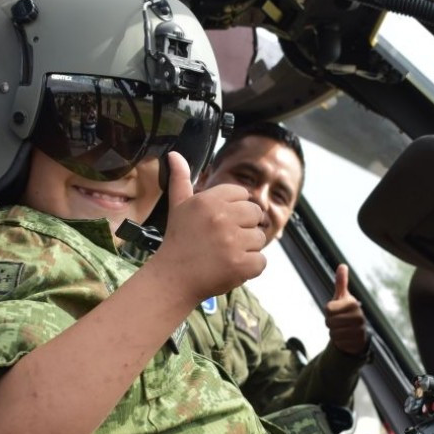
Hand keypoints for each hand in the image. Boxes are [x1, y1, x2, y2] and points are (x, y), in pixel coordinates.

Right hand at [152, 152, 266, 302]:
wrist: (172, 279)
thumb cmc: (178, 241)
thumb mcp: (178, 207)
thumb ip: (180, 179)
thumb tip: (174, 155)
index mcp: (209, 200)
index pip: (242, 194)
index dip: (234, 210)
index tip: (220, 223)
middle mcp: (222, 218)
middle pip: (255, 214)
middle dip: (244, 227)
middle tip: (224, 240)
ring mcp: (233, 242)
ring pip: (259, 238)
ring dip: (247, 249)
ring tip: (224, 255)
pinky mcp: (242, 265)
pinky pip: (261, 261)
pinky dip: (250, 268)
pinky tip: (230, 268)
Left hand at [326, 264, 367, 355]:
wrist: (357, 331)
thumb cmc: (346, 312)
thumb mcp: (342, 297)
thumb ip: (341, 282)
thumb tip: (342, 265)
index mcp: (353, 303)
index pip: (328, 308)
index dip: (328, 311)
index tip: (336, 310)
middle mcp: (359, 316)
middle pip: (329, 322)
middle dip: (330, 323)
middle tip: (339, 321)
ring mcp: (360, 330)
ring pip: (333, 333)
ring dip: (334, 332)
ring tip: (343, 329)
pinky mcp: (358, 343)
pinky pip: (339, 343)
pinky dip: (339, 342)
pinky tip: (346, 338)